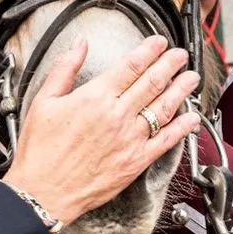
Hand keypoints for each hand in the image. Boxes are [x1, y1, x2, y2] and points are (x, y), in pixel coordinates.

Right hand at [2, 36, 200, 227]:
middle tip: (180, 55)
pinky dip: (182, 127)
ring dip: (181, 90)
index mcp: (95, 96)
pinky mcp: (136, 162)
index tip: (160, 42)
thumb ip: (65, 68)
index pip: (131, 65)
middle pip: (152, 82)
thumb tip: (80, 44)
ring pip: (164, 108)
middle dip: (170, 64)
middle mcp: (117, 115)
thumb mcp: (43, 101)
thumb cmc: (40, 150)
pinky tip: (191, 117)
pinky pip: (165, 141)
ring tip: (192, 78)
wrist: (43, 192)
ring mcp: (130, 139)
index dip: (150, 50)